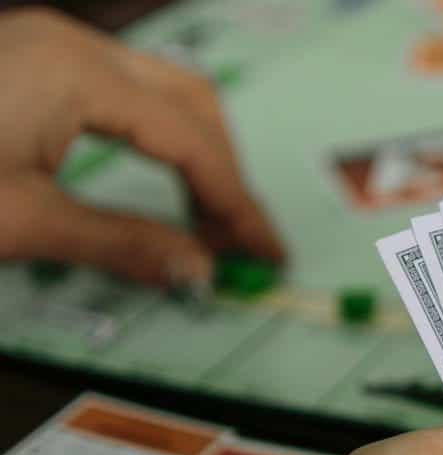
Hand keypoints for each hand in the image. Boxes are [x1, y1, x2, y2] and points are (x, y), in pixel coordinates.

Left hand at [0, 8, 283, 286]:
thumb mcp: (20, 221)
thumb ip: (119, 243)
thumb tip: (194, 266)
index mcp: (72, 71)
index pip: (191, 141)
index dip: (237, 202)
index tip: (263, 249)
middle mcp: (67, 45)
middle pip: (192, 103)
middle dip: (227, 174)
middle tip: (239, 239)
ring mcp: (50, 47)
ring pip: (164, 91)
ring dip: (198, 153)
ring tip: (208, 218)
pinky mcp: (33, 62)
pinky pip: (124, 91)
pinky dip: (158, 138)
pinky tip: (165, 178)